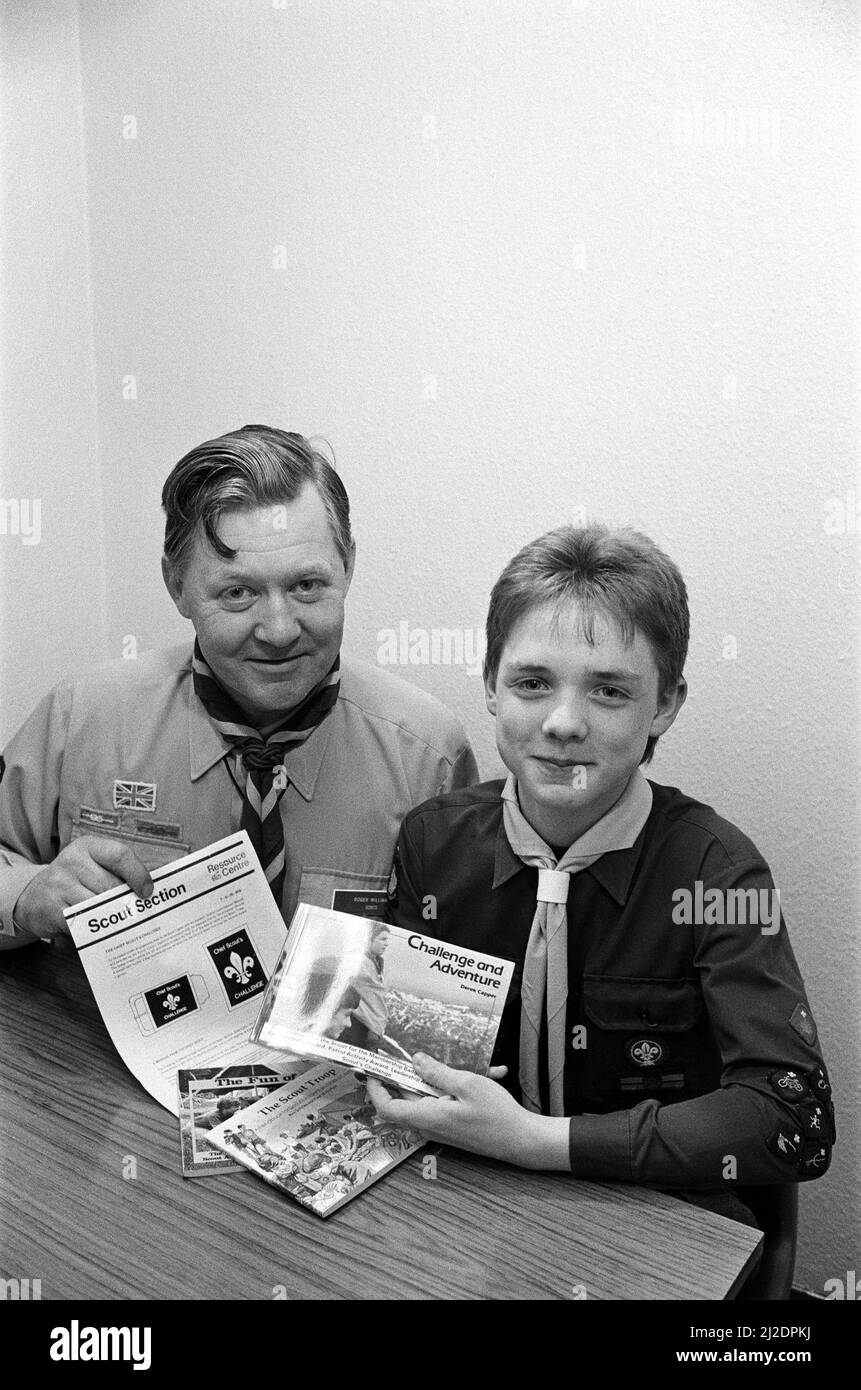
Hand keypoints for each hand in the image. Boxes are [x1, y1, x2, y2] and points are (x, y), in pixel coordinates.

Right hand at [14, 836, 153, 938]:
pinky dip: (96, 929)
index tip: (148, 891)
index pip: (119, 854)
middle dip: (127, 901)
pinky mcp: (52, 910)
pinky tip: (100, 931)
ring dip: (113, 918)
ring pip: (100, 906)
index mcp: (88, 847)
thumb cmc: (74, 880)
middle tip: (138, 913)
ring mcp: (59, 885)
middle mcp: (72, 862)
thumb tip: (161, 875)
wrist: (32, 897)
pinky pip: (84, 923)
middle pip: (112, 885)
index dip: (138, 873)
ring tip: (122, 923)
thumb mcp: (93, 865)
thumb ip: (121, 870)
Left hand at [365, 1052, 569, 1168]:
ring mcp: (440, 1128)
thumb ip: (438, 1073)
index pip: (386, 1108)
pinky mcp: (451, 1126)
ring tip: (450, 1059)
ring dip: (433, 1079)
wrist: (521, 1141)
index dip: (375, 1089)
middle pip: (403, 1100)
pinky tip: (483, 1073)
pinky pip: (441, 1103)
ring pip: (424, 1099)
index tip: (373, 1068)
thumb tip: (415, 1061)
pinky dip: (451, 1088)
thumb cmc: (496, 1114)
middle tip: (407, 1052)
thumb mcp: (467, 1084)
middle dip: (402, 1075)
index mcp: (427, 1117)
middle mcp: (429, 1125)